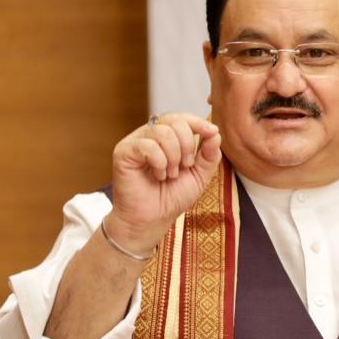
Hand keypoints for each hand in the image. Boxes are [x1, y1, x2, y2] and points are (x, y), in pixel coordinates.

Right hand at [107, 113, 221, 253]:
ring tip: (170, 175)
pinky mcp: (123, 152)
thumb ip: (209, 154)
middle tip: (184, 166)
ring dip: (173, 157)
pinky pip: (147, 145)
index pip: (182, 118)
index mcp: (167, 138)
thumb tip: (215, 132)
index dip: (197, 122)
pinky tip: (158, 176)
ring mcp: (135, 142)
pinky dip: (160, 162)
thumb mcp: (199, 175)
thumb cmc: (173, 197)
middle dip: (187, 145)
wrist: (153, 220)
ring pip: (162, 132)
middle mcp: (149, 135)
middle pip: (174, 121)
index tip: (211, 132)